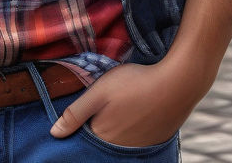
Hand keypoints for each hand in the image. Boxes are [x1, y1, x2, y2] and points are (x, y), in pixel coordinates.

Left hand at [49, 56, 214, 147]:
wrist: (177, 83)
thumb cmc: (135, 83)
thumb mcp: (99, 91)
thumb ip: (75, 113)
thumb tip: (54, 134)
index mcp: (103, 137)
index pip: (85, 136)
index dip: (83, 121)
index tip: (89, 106)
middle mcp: (120, 148)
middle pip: (102, 138)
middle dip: (100, 123)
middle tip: (109, 102)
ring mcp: (139, 146)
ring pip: (119, 138)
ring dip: (117, 125)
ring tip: (123, 104)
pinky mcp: (154, 140)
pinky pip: (136, 138)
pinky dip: (133, 127)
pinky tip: (136, 110)